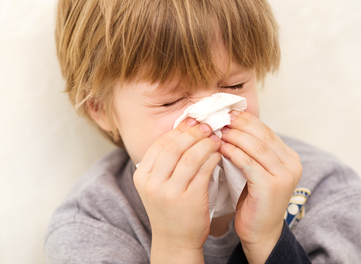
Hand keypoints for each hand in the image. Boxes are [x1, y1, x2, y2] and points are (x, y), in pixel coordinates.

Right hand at [133, 118, 221, 263]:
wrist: (175, 240)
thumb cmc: (170, 208)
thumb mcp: (157, 184)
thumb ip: (165, 161)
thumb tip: (185, 128)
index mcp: (141, 176)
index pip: (160, 144)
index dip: (178, 130)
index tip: (192, 121)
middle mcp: (152, 184)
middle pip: (174, 147)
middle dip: (193, 133)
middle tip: (208, 126)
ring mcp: (169, 193)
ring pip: (190, 157)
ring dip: (206, 144)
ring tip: (216, 138)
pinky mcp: (189, 200)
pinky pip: (203, 171)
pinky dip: (213, 158)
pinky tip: (219, 154)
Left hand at [219, 111, 302, 263]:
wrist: (260, 231)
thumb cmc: (254, 198)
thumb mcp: (257, 169)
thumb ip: (252, 149)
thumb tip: (231, 122)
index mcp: (290, 157)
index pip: (266, 130)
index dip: (245, 120)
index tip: (226, 113)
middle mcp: (292, 164)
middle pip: (262, 135)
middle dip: (238, 125)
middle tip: (219, 119)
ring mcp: (284, 176)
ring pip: (255, 147)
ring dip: (234, 137)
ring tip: (216, 133)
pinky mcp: (271, 187)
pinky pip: (248, 163)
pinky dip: (233, 153)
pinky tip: (220, 149)